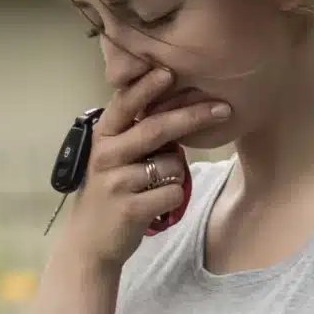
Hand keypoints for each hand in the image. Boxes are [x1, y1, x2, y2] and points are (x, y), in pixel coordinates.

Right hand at [61, 67, 230, 270]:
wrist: (90, 242)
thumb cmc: (110, 193)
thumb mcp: (113, 158)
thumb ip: (135, 135)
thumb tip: (178, 110)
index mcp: (103, 137)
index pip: (125, 104)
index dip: (146, 87)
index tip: (168, 71)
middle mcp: (106, 154)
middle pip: (157, 128)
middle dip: (193, 116)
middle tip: (223, 109)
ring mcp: (117, 181)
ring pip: (172, 164)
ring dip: (177, 174)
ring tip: (155, 186)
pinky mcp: (131, 208)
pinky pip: (174, 192)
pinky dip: (175, 197)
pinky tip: (156, 205)